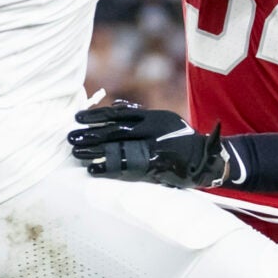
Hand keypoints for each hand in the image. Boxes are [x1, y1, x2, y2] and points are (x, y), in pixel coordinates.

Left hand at [71, 102, 241, 188]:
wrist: (207, 159)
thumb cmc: (181, 140)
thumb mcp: (164, 121)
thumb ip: (140, 115)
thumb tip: (116, 107)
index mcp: (154, 117)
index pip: (120, 114)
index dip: (96, 116)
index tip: (77, 118)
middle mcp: (154, 131)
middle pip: (115, 131)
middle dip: (90, 134)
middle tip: (70, 137)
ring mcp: (155, 149)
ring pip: (118, 148)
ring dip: (94, 151)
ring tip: (75, 153)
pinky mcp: (156, 167)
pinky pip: (126, 167)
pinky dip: (108, 169)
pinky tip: (92, 170)